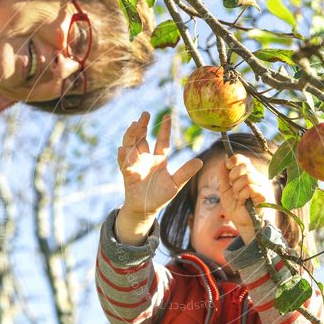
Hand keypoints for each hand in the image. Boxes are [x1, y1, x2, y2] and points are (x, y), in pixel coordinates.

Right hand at [116, 112, 202, 245]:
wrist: (145, 209)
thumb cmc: (160, 196)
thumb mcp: (175, 184)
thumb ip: (185, 173)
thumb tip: (200, 162)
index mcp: (159, 159)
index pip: (162, 140)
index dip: (165, 129)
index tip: (168, 116)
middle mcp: (146, 158)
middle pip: (143, 138)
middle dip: (143, 126)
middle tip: (145, 114)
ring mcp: (136, 164)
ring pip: (131, 145)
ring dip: (131, 135)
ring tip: (134, 125)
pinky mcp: (127, 173)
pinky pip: (124, 163)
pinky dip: (123, 156)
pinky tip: (123, 149)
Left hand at [218, 154, 274, 243]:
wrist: (243, 223)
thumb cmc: (236, 207)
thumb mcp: (225, 190)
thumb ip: (223, 176)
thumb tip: (223, 160)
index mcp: (248, 174)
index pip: (243, 159)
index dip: (234, 160)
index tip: (227, 166)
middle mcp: (257, 177)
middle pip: (244, 165)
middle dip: (233, 175)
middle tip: (232, 186)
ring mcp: (262, 185)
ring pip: (246, 177)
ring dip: (237, 188)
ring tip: (238, 197)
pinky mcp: (264, 194)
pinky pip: (250, 188)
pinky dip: (242, 194)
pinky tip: (243, 201)